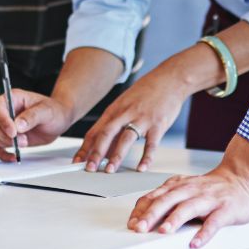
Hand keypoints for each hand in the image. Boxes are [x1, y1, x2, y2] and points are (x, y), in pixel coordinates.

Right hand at [0, 89, 72, 161]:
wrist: (58, 120)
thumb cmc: (53, 110)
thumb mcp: (47, 110)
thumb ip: (32, 116)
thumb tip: (18, 125)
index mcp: (12, 99)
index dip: (2, 121)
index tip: (13, 132)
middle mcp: (5, 111)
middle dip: (4, 135)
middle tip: (22, 140)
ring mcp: (4, 126)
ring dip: (4, 143)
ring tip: (24, 143)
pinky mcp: (7, 138)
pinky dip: (2, 154)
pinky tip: (14, 156)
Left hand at [75, 61, 190, 172]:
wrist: (170, 78)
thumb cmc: (148, 91)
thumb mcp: (126, 104)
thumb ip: (116, 126)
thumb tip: (106, 149)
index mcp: (115, 109)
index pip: (95, 131)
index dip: (85, 148)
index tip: (77, 161)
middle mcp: (126, 113)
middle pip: (106, 134)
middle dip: (96, 152)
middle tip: (89, 168)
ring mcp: (142, 118)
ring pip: (126, 138)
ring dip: (116, 156)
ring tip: (110, 170)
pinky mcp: (158, 124)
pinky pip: (151, 143)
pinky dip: (146, 157)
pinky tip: (141, 167)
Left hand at [127, 134, 248, 246]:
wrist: (242, 178)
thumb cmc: (211, 188)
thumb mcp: (185, 188)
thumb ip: (167, 198)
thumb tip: (142, 215)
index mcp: (179, 185)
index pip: (155, 196)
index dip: (141, 209)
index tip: (131, 223)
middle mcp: (192, 190)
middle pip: (167, 200)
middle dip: (151, 214)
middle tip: (139, 228)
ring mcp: (209, 199)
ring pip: (189, 208)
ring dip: (174, 219)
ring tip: (163, 232)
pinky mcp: (226, 209)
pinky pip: (214, 222)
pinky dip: (204, 233)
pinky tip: (195, 243)